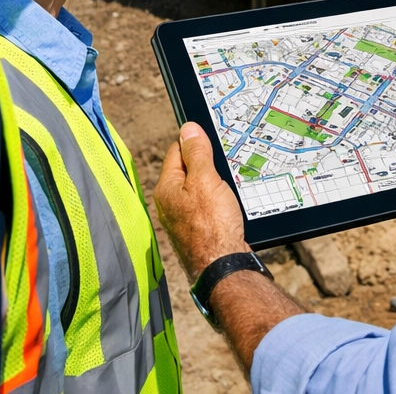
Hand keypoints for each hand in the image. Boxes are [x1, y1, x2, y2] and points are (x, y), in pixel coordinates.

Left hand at [154, 123, 250, 278]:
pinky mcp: (198, 230)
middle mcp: (170, 204)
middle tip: (223, 164)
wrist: (223, 267)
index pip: (176, 152)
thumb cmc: (212, 227)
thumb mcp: (205, 180)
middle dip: (206, 164)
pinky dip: (218, 201)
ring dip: (214, 184)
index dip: (194, 142)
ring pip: (200, 189)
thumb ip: (196, 153)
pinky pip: (207, 206)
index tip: (211, 139)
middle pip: (188, 170)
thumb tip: (188, 129)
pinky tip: (228, 205)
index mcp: (166, 188)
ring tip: (227, 187)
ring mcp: (184, 219)